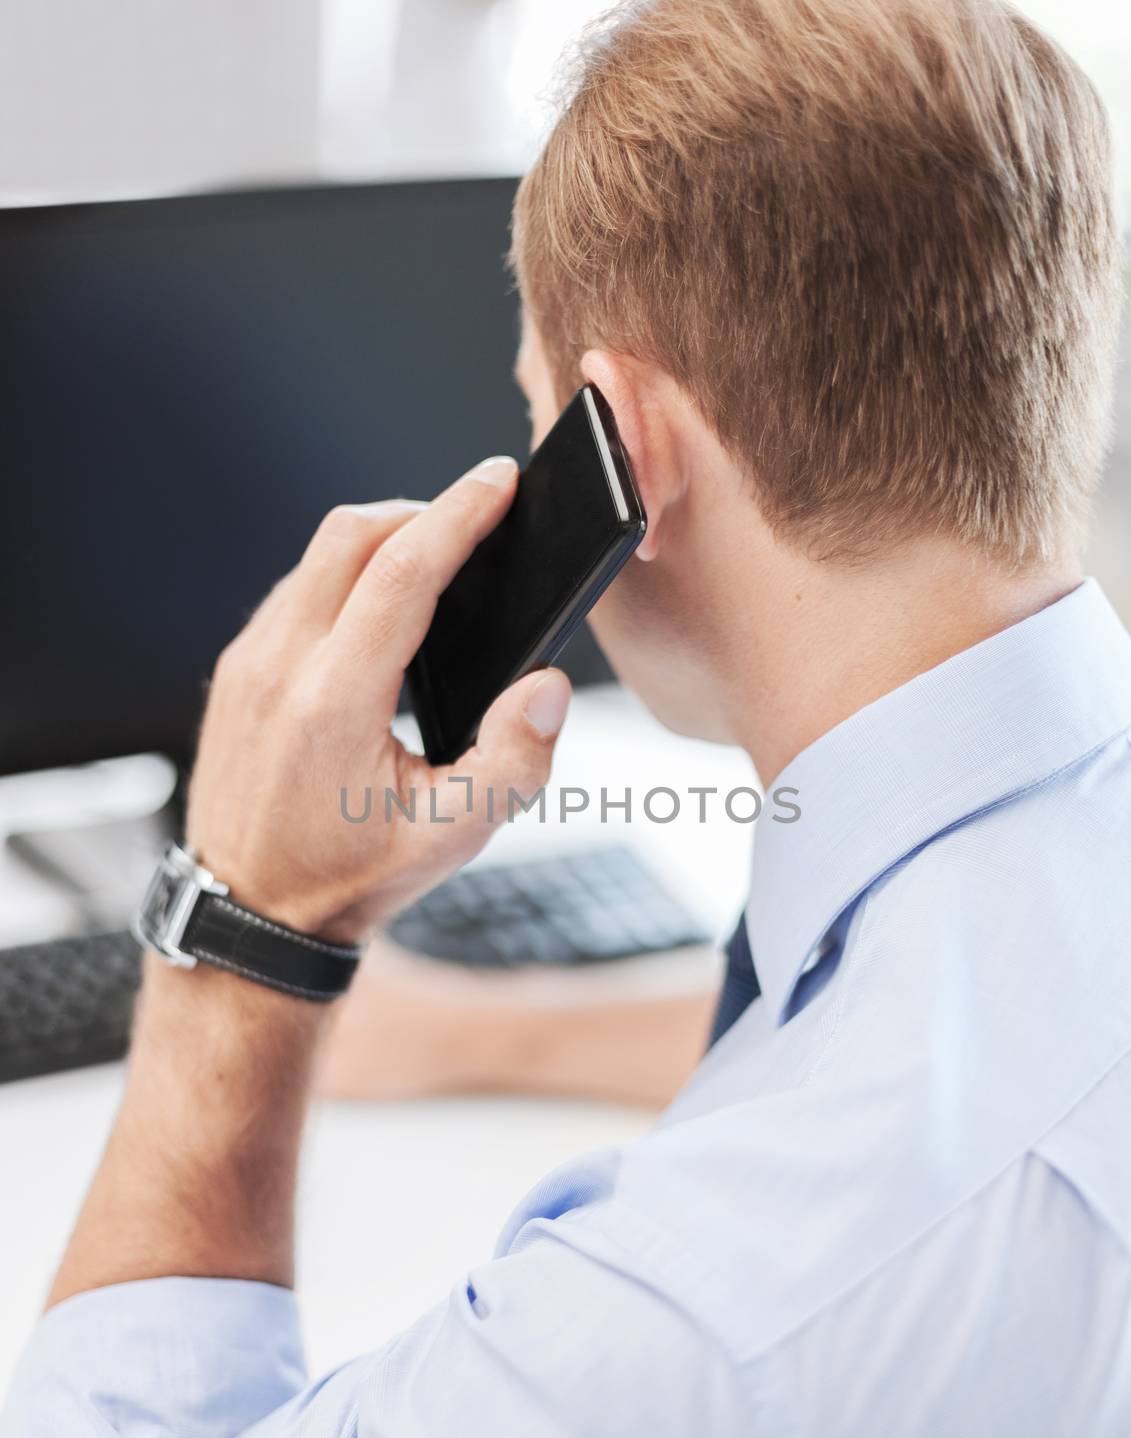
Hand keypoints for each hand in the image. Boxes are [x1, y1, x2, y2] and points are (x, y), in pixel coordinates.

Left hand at [185, 457, 570, 942]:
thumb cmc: (351, 877)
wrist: (251, 913)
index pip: (401, 572)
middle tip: (475, 523)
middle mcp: (280, 668)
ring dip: (381, 542)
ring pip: (316, 556)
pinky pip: (294, 589)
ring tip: (435, 566)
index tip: (498, 481)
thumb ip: (513, 763)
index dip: (459, 514)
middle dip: (421, 513)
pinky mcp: (235, 670)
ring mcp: (248, 664)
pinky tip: (379, 611)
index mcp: (335, 702)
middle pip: (351, 536)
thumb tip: (545, 687)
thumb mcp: (451, 840)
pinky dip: (344, 576)